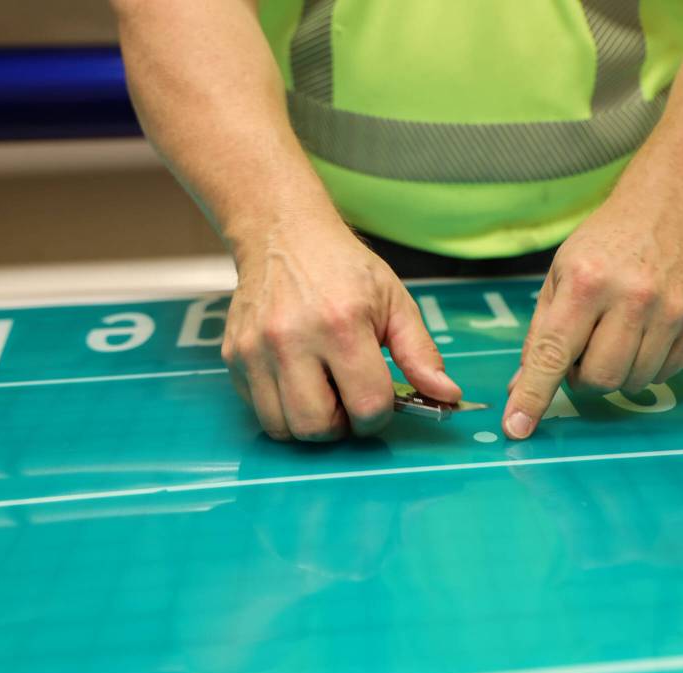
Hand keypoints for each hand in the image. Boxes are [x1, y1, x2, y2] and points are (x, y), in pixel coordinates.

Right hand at [222, 215, 460, 440]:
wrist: (283, 234)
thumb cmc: (344, 269)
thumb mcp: (395, 301)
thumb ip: (421, 353)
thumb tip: (448, 395)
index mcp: (342, 325)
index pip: (367, 406)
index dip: (379, 415)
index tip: (378, 400)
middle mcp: (293, 339)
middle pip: (319, 427)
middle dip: (342, 426)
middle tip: (349, 401)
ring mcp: (256, 350)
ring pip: (284, 428)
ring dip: (310, 422)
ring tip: (324, 393)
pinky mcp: (234, 356)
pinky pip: (259, 411)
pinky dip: (282, 409)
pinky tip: (298, 381)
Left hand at [503, 199, 682, 439]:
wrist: (663, 212)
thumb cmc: (601, 248)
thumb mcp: (558, 278)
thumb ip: (539, 336)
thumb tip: (519, 389)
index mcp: (585, 282)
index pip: (553, 353)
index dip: (533, 395)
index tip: (517, 428)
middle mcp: (630, 296)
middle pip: (598, 379)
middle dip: (581, 379)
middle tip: (581, 350)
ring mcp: (669, 310)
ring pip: (632, 382)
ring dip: (614, 373)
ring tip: (612, 337)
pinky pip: (664, 374)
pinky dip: (645, 366)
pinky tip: (641, 334)